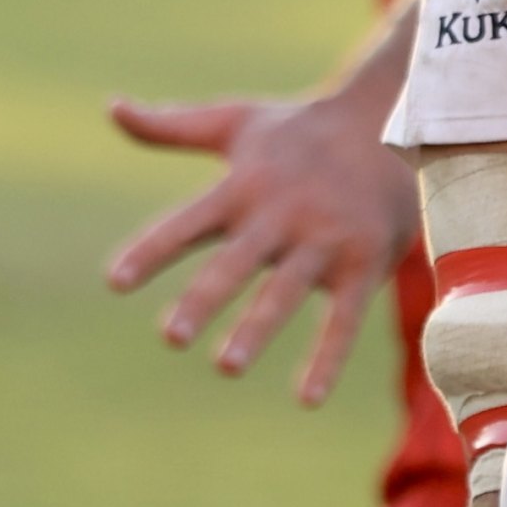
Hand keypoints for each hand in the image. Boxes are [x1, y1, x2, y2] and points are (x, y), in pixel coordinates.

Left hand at [105, 88, 419, 405]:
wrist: (395, 122)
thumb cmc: (300, 132)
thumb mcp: (236, 123)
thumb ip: (171, 126)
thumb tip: (111, 107)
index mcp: (243, 186)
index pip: (188, 222)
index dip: (152, 250)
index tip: (115, 282)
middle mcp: (280, 213)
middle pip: (236, 261)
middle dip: (205, 297)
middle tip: (171, 336)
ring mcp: (323, 239)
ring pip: (286, 290)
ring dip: (257, 327)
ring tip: (226, 366)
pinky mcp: (361, 262)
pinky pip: (344, 316)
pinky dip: (328, 357)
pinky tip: (306, 398)